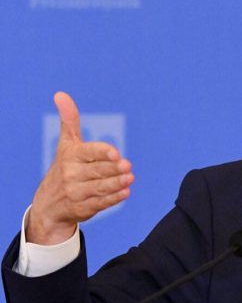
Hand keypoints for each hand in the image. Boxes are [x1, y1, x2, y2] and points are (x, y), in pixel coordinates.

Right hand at [26, 92, 134, 244]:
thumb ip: (69, 120)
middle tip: (128, 166)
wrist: (49, 204)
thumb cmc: (64, 167)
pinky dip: (113, 199)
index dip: (103, 153)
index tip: (116, 153)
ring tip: (130, 178)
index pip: (89, 152)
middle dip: (113, 169)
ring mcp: (76, 192)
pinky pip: (100, 203)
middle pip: (97, 171)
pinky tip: (125, 193)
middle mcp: (71, 174)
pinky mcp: (83, 208)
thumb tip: (60, 94)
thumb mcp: (66, 144)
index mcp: (70, 156)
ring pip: (100, 187)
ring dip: (116, 183)